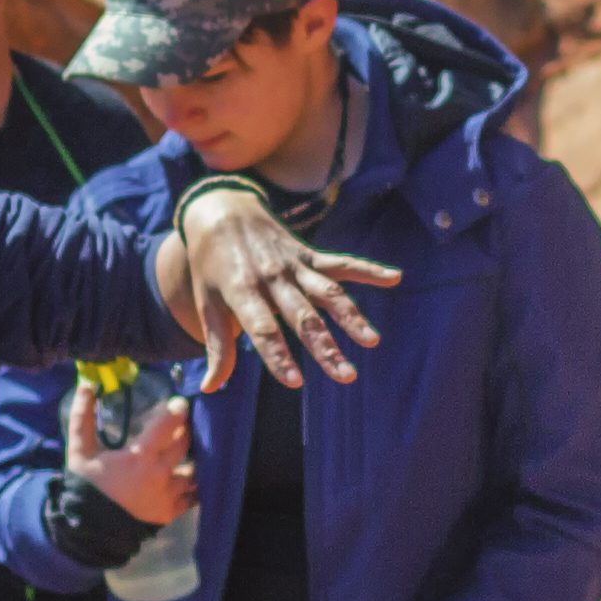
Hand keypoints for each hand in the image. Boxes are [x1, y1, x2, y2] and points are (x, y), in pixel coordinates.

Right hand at [69, 380, 198, 526]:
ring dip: (193, 458)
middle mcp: (160, 475)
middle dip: (185, 431)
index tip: (181, 403)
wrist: (90, 527)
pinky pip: (194, 494)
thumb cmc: (86, 485)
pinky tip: (190, 475)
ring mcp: (169, 495)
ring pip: (194, 469)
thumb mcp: (80, 450)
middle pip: (185, 444)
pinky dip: (195, 484)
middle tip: (181, 425)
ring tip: (188, 451)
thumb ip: (82, 416)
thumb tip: (86, 385)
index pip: (168, 426)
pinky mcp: (172, 512)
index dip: (177, 411)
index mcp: (140, 457)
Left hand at [166, 188, 398, 391]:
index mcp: (242, 290)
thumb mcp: (206, 303)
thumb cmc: (210, 266)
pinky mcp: (309, 256)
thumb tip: (208, 388)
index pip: (263, 329)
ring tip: (371, 341)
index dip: (278, 356)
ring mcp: (294, 265)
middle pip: (302, 317)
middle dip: (325, 347)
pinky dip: (368, 269)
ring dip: (350, 317)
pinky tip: (394, 277)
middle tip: (346, 376)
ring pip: (327, 294)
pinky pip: (341, 263)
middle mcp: (271, 277)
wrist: (221, 212)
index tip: (295, 382)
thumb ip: (217, 347)